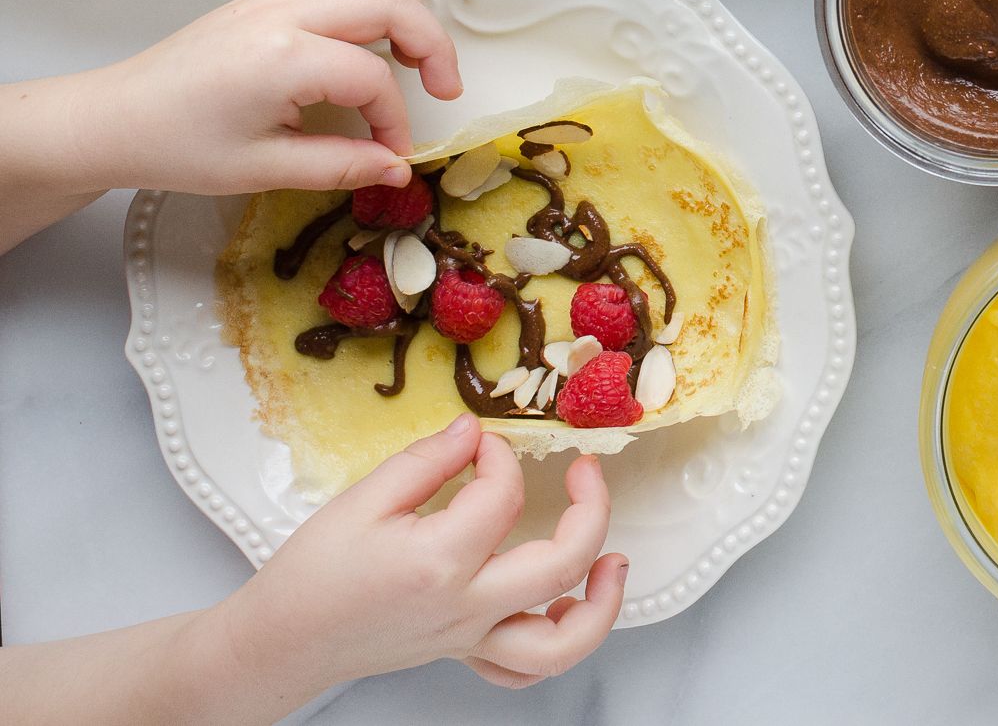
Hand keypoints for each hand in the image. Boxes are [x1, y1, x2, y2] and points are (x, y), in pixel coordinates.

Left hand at [70, 0, 462, 195]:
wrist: (114, 118)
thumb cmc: (178, 147)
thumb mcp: (262, 169)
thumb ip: (340, 165)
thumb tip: (397, 167)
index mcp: (281, 58)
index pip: (373, 79)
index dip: (396, 121)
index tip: (391, 154)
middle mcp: (283, 11)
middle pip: (386, 2)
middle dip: (430, 44)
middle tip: (444, 88)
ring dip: (406, 4)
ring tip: (417, 50)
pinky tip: (376, 30)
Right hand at [222, 415, 627, 691]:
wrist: (283, 640)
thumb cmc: (313, 573)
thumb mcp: (361, 500)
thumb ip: (426, 461)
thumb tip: (474, 430)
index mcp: (439, 562)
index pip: (503, 496)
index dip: (501, 456)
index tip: (484, 442)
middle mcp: (465, 608)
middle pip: (561, 565)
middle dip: (591, 510)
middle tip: (587, 471)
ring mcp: (470, 638)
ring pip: (561, 643)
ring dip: (602, 603)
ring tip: (616, 559)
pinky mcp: (466, 651)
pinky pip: (527, 666)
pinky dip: (562, 641)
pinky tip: (567, 605)